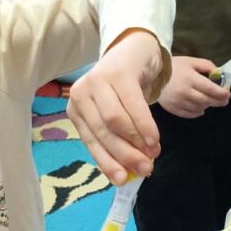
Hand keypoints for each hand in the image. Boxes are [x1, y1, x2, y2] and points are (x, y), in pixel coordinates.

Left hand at [68, 29, 163, 183]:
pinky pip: (132, 105)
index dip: (107, 162)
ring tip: (153, 154)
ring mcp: (97, 81)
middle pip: (103, 132)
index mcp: (76, 109)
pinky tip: (154, 138)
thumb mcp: (116, 113)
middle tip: (146, 169)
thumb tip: (131, 171)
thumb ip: (119, 139)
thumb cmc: (123, 89)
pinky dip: (145, 125)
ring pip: (115, 121)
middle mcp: (80, 94)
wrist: (134, 50)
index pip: (90, 141)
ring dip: (136, 141)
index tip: (123, 180)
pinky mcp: (117, 73)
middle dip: (125, 155)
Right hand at [158, 56, 230, 118]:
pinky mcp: (172, 108)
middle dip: (218, 101)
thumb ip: (206, 65)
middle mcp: (185, 92)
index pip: (211, 89)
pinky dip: (197, 113)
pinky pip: (189, 114)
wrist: (152, 74)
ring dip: (207, 106)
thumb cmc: (173, 66)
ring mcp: (178, 102)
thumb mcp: (190, 61)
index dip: (222, 93)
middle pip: (207, 100)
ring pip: (199, 108)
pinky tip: (200, 109)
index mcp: (190, 78)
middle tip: (224, 101)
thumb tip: (218, 73)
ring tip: (210, 102)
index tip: (228, 94)